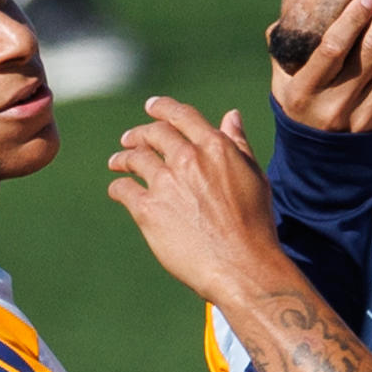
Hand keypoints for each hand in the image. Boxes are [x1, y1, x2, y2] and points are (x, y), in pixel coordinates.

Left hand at [107, 98, 291, 308]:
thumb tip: (231, 115)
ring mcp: (165, 183)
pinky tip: (119, 191)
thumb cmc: (254, 224)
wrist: (242, 265)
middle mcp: (187, 159)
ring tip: (117, 162)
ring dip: (123, 157)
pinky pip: (123, 190)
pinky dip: (118, 187)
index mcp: (215, 147)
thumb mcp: (254, 177)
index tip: (151, 106)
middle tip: (130, 139)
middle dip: (139, 133)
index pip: (182, 116)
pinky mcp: (148, 209)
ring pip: (134, 158)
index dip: (163, 107)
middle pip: (153, 133)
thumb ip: (238, 144)